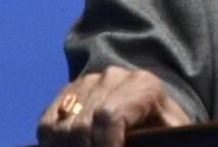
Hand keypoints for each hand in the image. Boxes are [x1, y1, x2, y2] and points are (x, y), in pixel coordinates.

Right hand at [37, 67, 190, 146]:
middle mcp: (114, 77)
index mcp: (144, 86)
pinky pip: (48, 124)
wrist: (154, 116)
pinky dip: (54, 144)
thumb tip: (143, 138)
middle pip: (83, 125)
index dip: (105, 145)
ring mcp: (89, 82)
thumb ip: (160, 137)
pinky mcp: (68, 93)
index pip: (109, 117)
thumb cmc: (162, 130)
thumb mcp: (169, 132)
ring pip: (62, 125)